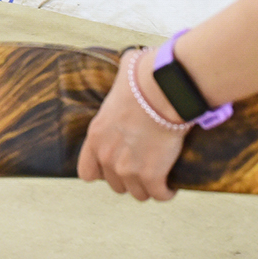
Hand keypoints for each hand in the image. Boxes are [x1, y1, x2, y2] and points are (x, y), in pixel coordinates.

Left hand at [76, 49, 187, 200]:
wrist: (162, 91)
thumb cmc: (144, 80)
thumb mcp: (120, 83)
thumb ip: (120, 84)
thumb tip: (129, 63)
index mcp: (96, 136)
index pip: (86, 172)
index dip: (102, 172)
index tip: (116, 167)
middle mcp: (107, 155)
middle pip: (115, 184)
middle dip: (129, 178)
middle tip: (143, 168)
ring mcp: (128, 168)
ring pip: (137, 194)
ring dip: (147, 187)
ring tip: (158, 178)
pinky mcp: (151, 175)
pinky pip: (159, 195)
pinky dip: (166, 192)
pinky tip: (171, 186)